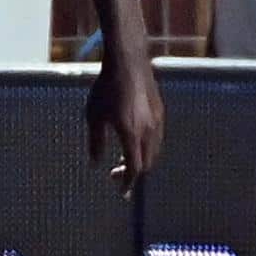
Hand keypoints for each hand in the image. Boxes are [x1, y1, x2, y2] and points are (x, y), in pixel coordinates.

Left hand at [87, 47, 163, 194]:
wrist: (128, 64)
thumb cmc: (105, 88)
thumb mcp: (94, 116)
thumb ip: (95, 142)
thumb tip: (95, 163)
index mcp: (132, 134)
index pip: (134, 168)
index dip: (128, 183)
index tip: (122, 192)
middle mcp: (149, 131)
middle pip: (147, 163)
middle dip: (133, 172)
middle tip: (116, 174)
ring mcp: (158, 121)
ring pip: (154, 151)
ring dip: (141, 160)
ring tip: (124, 159)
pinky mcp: (161, 112)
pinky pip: (157, 138)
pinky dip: (147, 147)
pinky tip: (134, 142)